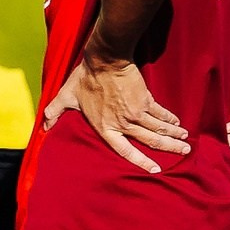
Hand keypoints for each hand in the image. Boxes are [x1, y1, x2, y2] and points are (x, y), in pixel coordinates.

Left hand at [43, 56, 188, 174]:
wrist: (105, 59)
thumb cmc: (84, 78)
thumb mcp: (66, 97)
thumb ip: (54, 112)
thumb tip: (43, 126)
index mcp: (105, 128)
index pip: (125, 151)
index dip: (140, 162)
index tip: (155, 170)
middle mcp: (123, 124)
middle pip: (150, 141)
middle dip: (168, 148)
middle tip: (183, 152)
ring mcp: (136, 112)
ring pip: (159, 129)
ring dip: (174, 135)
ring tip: (186, 141)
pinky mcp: (145, 100)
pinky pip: (161, 113)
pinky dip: (170, 119)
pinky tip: (178, 123)